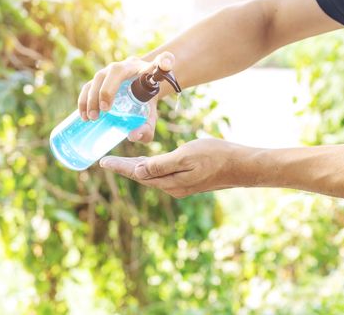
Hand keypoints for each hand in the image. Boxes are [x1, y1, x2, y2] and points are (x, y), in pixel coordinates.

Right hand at [78, 51, 175, 142]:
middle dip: (107, 90)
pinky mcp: (98, 80)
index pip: (156, 63)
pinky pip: (88, 86)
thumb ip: (148, 127)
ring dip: (91, 96)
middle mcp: (125, 66)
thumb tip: (133, 137)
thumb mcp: (151, 114)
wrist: (138, 87)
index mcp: (144, 71)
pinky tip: (83, 116)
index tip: (144, 87)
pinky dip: (83, 99)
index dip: (159, 65)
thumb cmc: (146, 100)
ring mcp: (109, 72)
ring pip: (98, 78)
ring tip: (91, 117)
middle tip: (105, 111)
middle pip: (114, 71)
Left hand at [99, 139, 254, 197]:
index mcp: (170, 182)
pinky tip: (150, 163)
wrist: (241, 166)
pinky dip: (152, 169)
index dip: (120, 167)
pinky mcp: (190, 182)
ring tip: (124, 163)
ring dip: (138, 170)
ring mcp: (182, 186)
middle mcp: (173, 187)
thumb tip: (138, 171)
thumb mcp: (186, 156)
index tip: (103, 162)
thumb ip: (161, 164)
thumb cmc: (216, 156)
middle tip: (108, 162)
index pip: (138, 174)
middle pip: (143, 177)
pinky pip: (164, 176)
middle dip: (125, 170)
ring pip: (153, 177)